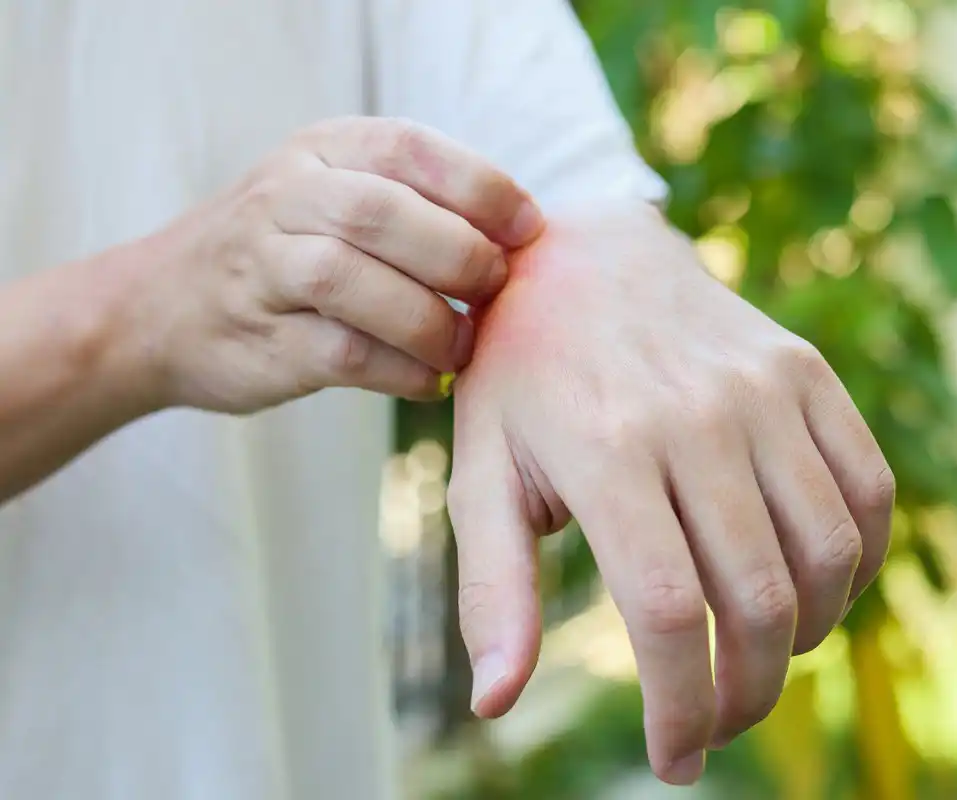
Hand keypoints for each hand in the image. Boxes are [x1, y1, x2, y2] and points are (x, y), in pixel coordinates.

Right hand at [127, 116, 542, 413]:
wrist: (155, 309)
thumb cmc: (280, 251)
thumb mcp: (331, 194)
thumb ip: (412, 202)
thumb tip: (522, 239)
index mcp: (320, 150)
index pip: (410, 148)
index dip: (482, 189)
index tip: (527, 231)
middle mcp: (285, 197)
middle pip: (383, 213)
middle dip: (459, 255)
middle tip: (496, 289)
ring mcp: (262, 268)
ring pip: (353, 281)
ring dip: (430, 320)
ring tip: (462, 344)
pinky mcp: (262, 339)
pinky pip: (343, 353)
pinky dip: (401, 370)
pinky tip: (427, 380)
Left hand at [447, 203, 893, 784]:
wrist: (583, 257)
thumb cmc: (522, 382)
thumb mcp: (483, 475)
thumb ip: (492, 589)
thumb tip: (496, 704)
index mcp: (605, 450)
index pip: (667, 612)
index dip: (682, 709)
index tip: (674, 759)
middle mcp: (696, 416)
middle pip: (759, 598)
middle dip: (745, 694)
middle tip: (718, 722)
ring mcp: (764, 389)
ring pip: (829, 554)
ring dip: (807, 637)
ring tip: (762, 658)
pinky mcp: (807, 373)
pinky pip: (868, 489)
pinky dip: (859, 562)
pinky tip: (816, 588)